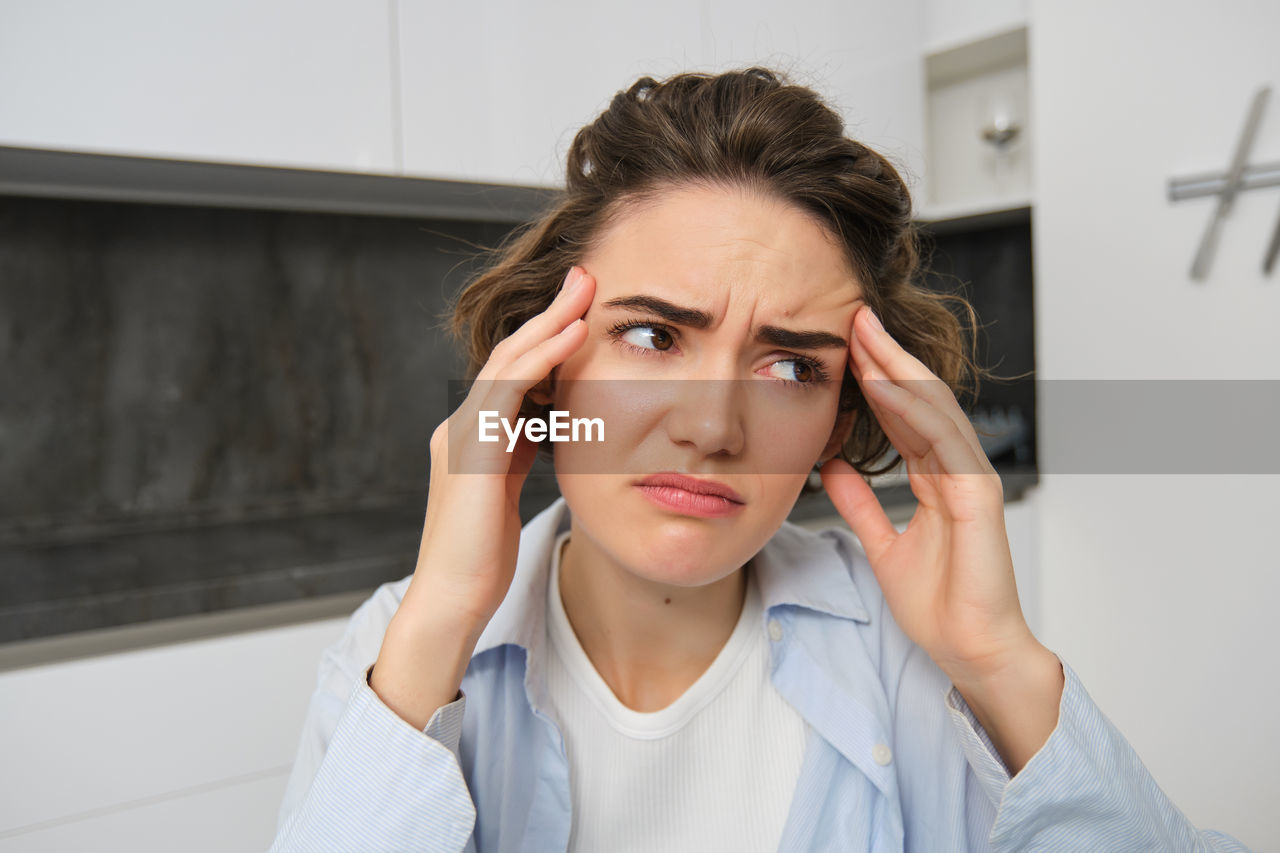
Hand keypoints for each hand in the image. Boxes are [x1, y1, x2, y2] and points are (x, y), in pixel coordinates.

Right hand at [402, 265, 594, 629]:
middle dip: (549, 314)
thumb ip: (518, 455)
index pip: (512, 374)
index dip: (546, 339)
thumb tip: (546, 427)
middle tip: (583, 277)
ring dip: (549, 324)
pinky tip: (572, 338)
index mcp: (473, 436)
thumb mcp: (506, 493)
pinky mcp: (470, 451)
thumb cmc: (481, 557)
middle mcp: (461, 427)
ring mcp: (461, 436)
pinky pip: (509, 391)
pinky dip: (542, 359)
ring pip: (507, 363)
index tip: (580, 310)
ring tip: (583, 292)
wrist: (451, 601)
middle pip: (509, 355)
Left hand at [819, 305, 1037, 688]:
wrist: (969, 649)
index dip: (875, 378)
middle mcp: (956, 470)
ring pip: (933, 409)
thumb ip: (860, 503)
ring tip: (864, 335)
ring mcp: (971, 480)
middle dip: (885, 357)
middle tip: (853, 316)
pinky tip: (885, 387)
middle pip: (919, 399)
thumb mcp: (883, 544)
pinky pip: (942, 443)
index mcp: (936, 478)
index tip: (843, 346)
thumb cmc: (939, 603)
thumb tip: (830, 467)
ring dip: (897, 369)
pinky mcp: (979, 497)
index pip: (903, 413)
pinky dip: (912, 412)